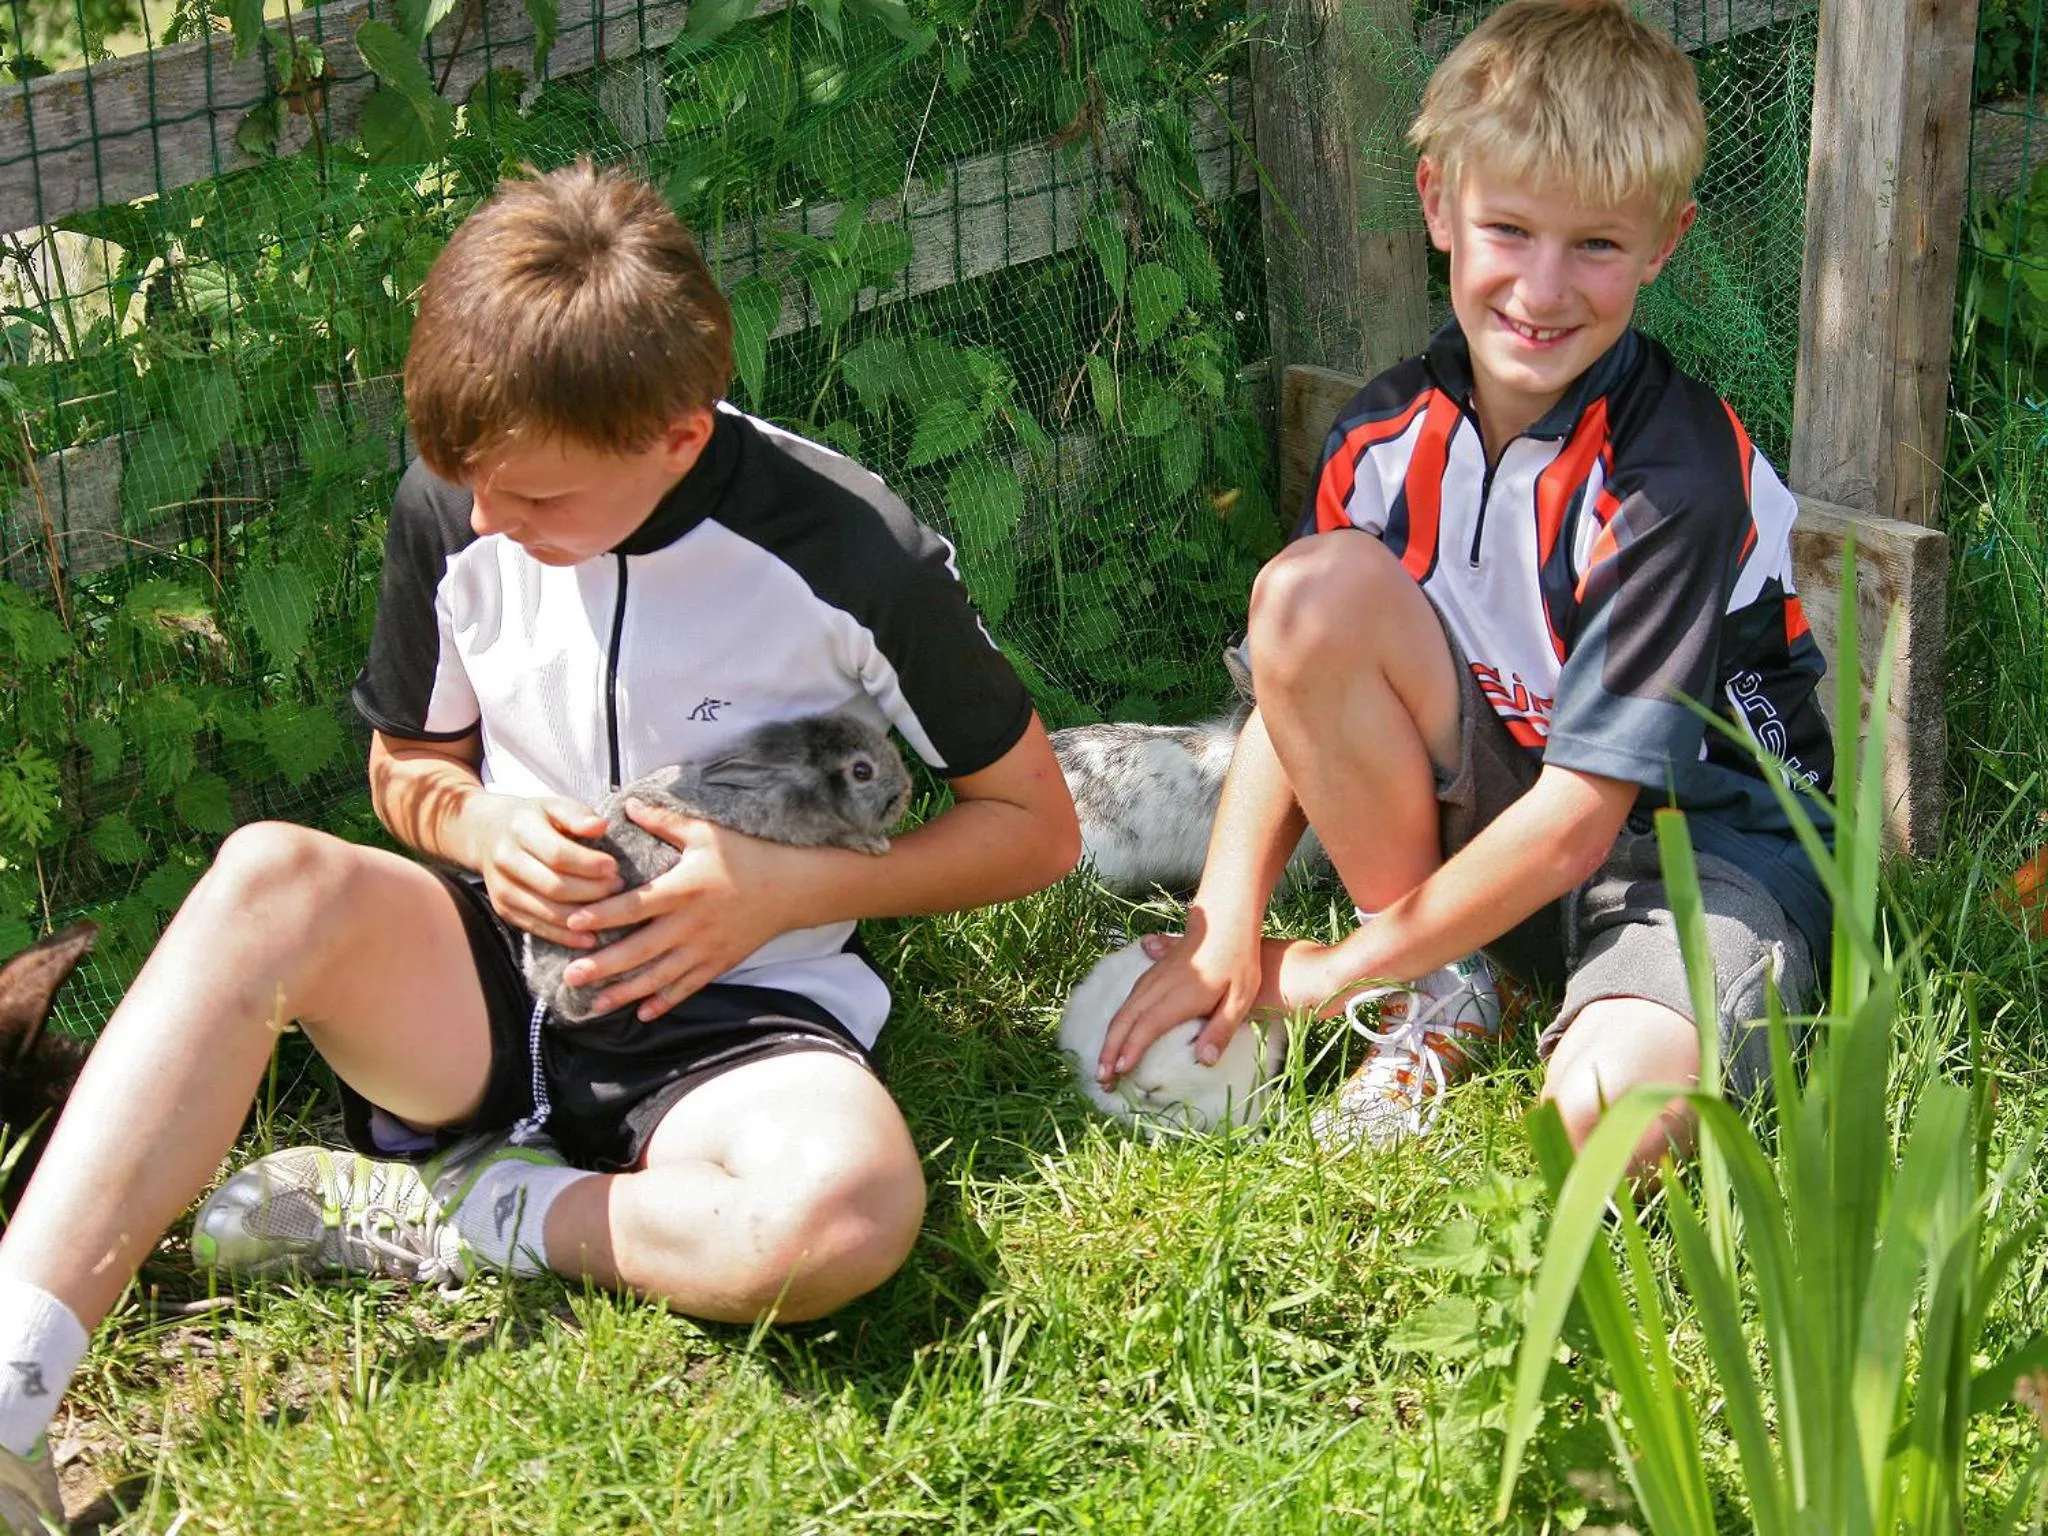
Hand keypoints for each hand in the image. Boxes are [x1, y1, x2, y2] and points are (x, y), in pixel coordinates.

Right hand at [468, 794, 619, 945]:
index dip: (589, 864)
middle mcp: (505, 860)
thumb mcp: (554, 806)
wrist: (488, 834)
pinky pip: (536, 928)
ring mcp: (501, 888)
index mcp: (519, 829)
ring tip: (610, 911)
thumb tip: (600, 826)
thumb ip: (577, 814)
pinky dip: (565, 937)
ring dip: (582, 916)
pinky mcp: (503, 909)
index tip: (614, 867)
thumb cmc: (535, 820)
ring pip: (547, 912)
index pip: (557, 853)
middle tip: (617, 887)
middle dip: (591, 891)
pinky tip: (589, 937)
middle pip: (554, 886)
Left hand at [559, 798, 825, 1018]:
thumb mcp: (706, 832)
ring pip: (659, 977)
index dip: (603, 914)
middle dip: (604, 966)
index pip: (635, 905)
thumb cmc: (747, 855)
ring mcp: (706, 948)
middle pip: (640, 950)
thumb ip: (664, 821)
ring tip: (594, 1004)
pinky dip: (665, 1002)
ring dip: (625, 992)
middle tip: (571, 976)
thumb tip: (627, 804)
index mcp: (684, 889)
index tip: (574, 922)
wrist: (792, 887)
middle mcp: (691, 924)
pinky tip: (642, 1014)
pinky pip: (688, 987)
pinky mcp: (719, 962)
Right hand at [1097, 908, 1262, 1086]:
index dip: (1130, 1050)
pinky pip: (1125, 1006)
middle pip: (1124, 1022)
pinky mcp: (1148, 978)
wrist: (1223, 924)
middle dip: (1109, 1052)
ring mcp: (1149, 981)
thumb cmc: (1236, 962)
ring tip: (1103, 1069)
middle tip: (1102, 1081)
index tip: (1119, 1073)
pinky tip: (1113, 1041)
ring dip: (1108, 1042)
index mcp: (1178, 997)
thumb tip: (1204, 1061)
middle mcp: (1156, 988)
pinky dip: (1115, 1027)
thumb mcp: (1240, 999)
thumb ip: (1221, 1030)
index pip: (1146, 1027)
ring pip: (1120, 1013)